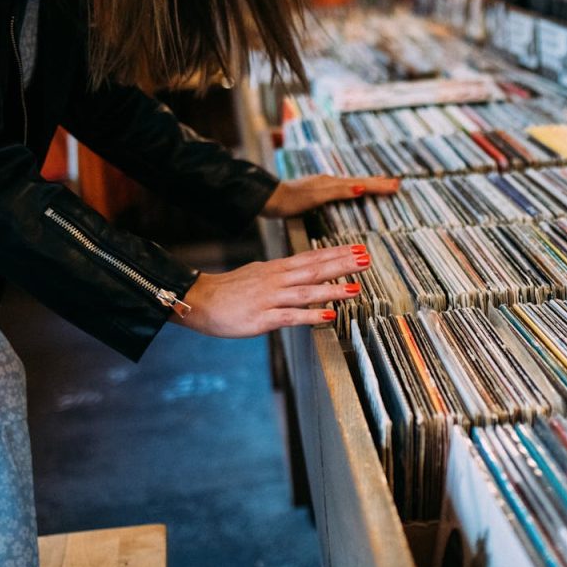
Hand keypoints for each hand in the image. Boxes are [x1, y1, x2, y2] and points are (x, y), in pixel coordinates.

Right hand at [174, 244, 370, 336]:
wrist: (199, 300)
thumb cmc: (230, 290)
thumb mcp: (259, 273)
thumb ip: (283, 273)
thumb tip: (304, 271)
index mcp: (277, 268)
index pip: (311, 257)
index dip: (336, 253)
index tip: (358, 248)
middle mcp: (276, 279)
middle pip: (314, 269)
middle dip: (342, 264)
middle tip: (366, 259)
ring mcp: (270, 298)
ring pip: (306, 291)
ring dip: (332, 289)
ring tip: (356, 287)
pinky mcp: (262, 318)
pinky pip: (290, 316)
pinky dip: (311, 315)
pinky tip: (329, 316)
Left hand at [262, 175, 399, 217]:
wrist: (269, 199)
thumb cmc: (291, 200)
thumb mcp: (316, 197)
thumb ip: (339, 192)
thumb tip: (361, 188)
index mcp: (332, 183)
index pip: (362, 183)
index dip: (379, 185)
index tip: (396, 186)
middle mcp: (330, 181)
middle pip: (360, 181)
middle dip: (378, 183)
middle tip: (396, 184)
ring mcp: (324, 185)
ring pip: (353, 183)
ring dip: (369, 184)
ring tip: (381, 184)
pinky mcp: (318, 191)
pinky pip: (344, 188)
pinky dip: (356, 188)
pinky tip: (354, 191)